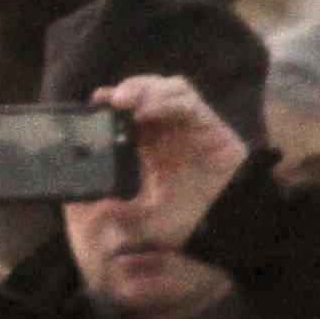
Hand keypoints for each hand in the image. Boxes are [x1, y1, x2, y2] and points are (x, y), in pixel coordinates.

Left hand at [95, 73, 248, 246]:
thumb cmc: (186, 223)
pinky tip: (149, 112)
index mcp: (152, 143)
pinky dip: (169, 101)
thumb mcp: (142, 217)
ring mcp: (194, 126)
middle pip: (151, 91)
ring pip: (171, 89)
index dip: (114, 100)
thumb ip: (118, 210)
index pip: (133, 109)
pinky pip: (190, 104)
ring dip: (147, 90)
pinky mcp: (214, 128)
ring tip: (127, 104)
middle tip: (112, 99)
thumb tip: (94, 202)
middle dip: (130, 89)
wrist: (225, 230)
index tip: (97, 100)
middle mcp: (173, 130)